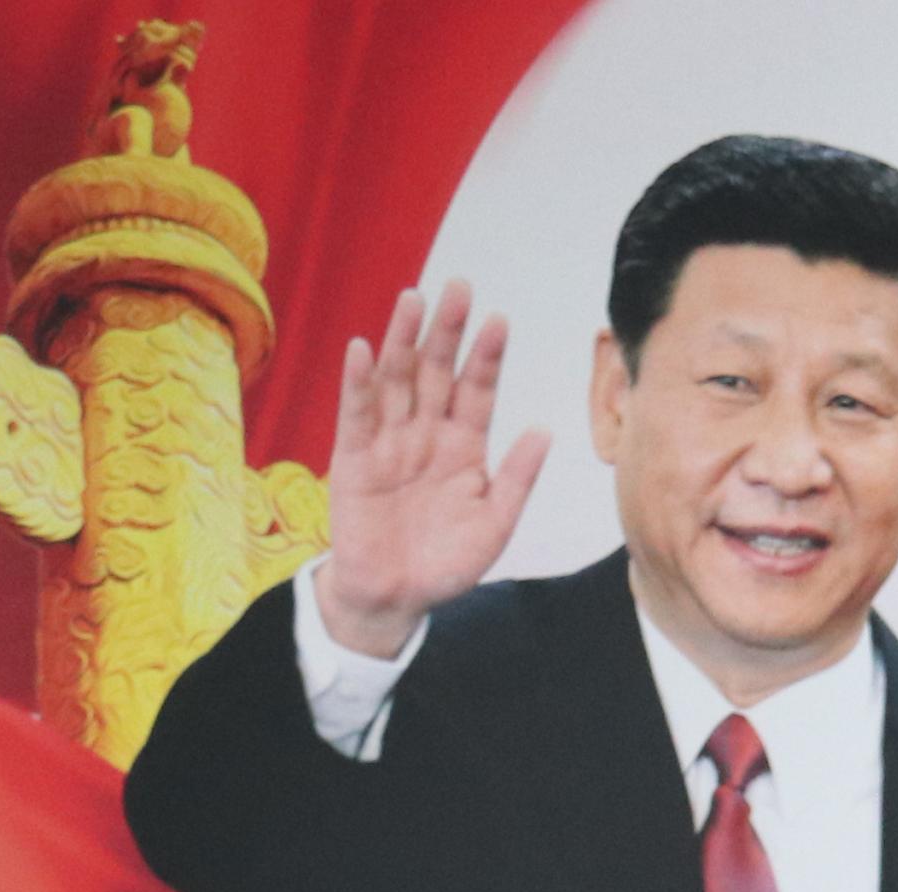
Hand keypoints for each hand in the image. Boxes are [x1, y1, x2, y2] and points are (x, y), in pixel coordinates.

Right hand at [313, 282, 551, 657]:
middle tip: (458, 287)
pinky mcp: (354, 458)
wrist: (398, 598)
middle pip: (436, 372)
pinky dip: (359, 383)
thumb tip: (544, 432)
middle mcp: (425, 434)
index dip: (487, 357)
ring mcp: (389, 442)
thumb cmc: (446, 562)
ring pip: (397, 380)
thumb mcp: (495, 523)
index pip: (477, 391)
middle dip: (447, 331)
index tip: (499, 320)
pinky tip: (364, 350)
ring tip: (413, 300)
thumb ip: (516, 478)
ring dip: (403, 340)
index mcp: (463, 446)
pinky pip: (357, 414)